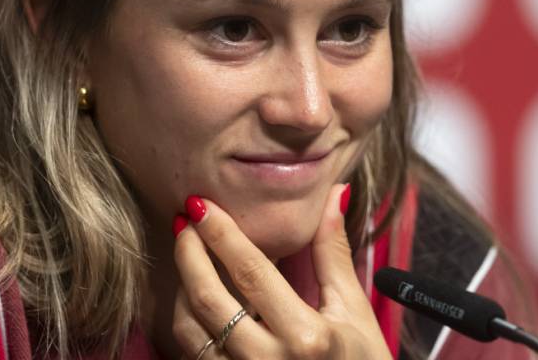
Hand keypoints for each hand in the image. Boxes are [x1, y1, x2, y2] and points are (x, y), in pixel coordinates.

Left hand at [172, 184, 392, 358]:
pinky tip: (194, 296)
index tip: (201, 203)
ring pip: (189, 329)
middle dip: (188, 252)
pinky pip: (191, 353)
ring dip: (182, 286)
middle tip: (184, 219)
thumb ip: (333, 253)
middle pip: (208, 298)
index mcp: (306, 339)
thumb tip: (333, 194)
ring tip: (189, 255)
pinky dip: (187, 320)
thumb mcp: (354, 313)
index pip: (250, 273)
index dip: (221, 233)